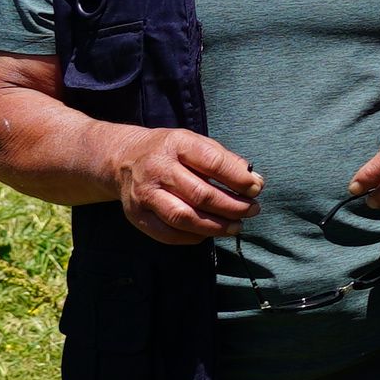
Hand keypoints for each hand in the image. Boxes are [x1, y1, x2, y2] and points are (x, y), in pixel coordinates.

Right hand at [109, 127, 257, 244]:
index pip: (212, 162)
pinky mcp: (137, 216)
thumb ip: (224, 159)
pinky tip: (210, 232)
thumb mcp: (194, 142)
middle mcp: (157, 169)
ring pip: (184, 217)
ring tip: (236, 226)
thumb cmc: (170, 152)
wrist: (122, 160)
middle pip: (200, 194)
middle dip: (232, 206)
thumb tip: (254, 181)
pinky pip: (168, 234)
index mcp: (176, 144)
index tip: (256, 188)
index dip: (238, 179)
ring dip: (216, 226)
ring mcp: (145, 194)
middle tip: (252, 210)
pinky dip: (194, 237)